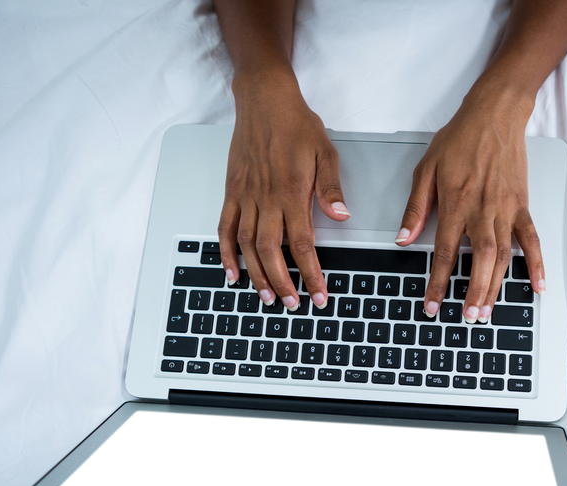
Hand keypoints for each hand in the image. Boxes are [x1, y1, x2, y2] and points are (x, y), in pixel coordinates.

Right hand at [217, 72, 348, 309]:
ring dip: (256, 274)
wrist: (263, 100)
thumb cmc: (296, 124)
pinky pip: (225, 228)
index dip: (311, 273)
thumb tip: (342, 217)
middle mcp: (267, 199)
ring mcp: (246, 196)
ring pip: (248, 245)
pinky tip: (232, 272)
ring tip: (267, 296)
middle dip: (283, 282)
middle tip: (292, 304)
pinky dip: (226, 253)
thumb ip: (330, 188)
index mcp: (292, 192)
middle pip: (272, 251)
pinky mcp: (232, 192)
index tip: (318, 294)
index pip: (303, 243)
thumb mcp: (325, 152)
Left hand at [394, 86, 544, 323]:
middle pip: (478, 260)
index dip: (437, 282)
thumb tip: (403, 239)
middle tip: (469, 317)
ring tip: (488, 311)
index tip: (433, 305)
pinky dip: (535, 263)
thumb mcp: (426, 170)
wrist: (494, 114)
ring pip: (502, 255)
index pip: (444, 252)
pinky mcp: (522, 205)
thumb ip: (415, 208)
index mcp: (455, 204)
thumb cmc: (460, 139)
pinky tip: (537, 285)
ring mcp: (505, 209)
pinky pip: (530, 238)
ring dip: (496, 285)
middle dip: (473, 291)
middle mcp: (481, 210)